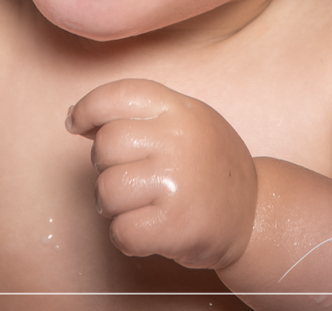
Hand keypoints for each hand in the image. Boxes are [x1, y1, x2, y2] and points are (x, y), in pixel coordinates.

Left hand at [67, 78, 256, 271]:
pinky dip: (125, 236)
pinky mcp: (176, 225)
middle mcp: (178, 139)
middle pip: (105, 145)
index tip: (75, 122)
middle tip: (128, 175)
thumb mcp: (182, 122)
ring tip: (138, 204)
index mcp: (179, 109)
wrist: (256, 212)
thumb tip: (75, 117)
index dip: (88, 108)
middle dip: (104, 165)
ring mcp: (177, 182)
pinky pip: (122, 231)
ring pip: (107, 190)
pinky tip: (146, 228)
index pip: (118, 95)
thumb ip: (135, 116)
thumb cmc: (208, 164)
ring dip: (113, 204)